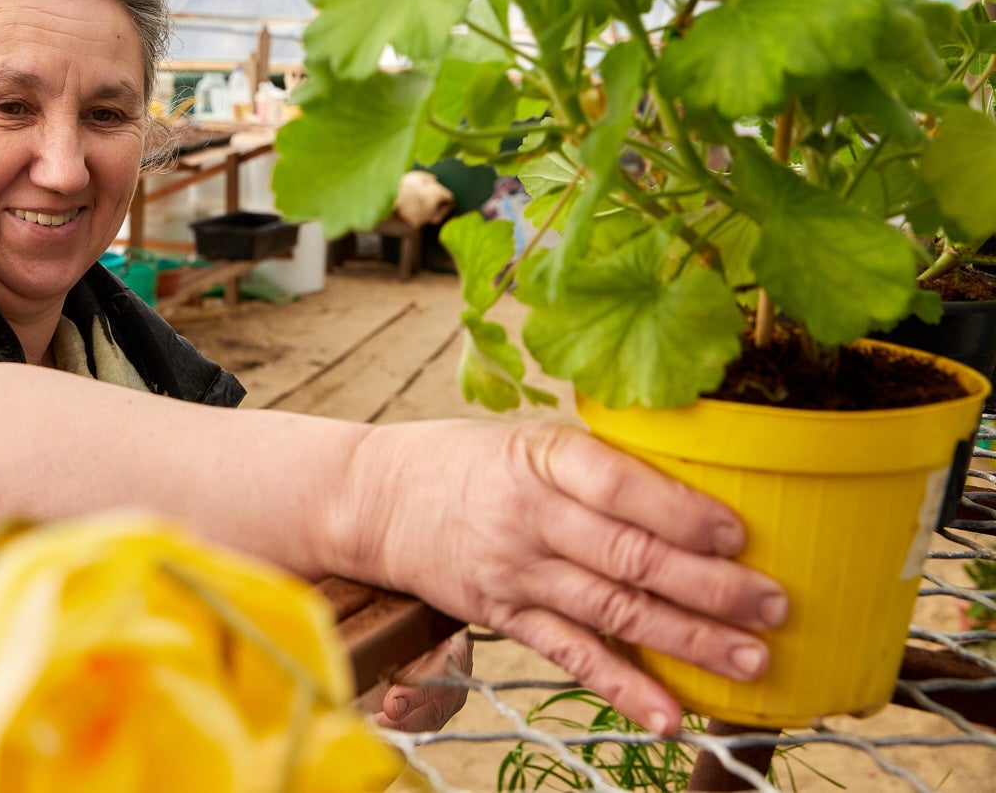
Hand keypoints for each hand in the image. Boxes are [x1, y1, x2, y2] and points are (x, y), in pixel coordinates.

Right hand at [345, 419, 786, 735]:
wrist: (378, 498)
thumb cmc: (469, 460)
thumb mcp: (530, 436)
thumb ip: (600, 461)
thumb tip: (702, 487)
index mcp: (542, 456)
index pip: (619, 484)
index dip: (680, 512)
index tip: (738, 534)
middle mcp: (529, 515)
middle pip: (628, 555)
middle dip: (708, 584)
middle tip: (773, 604)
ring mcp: (515, 571)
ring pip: (612, 609)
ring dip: (686, 639)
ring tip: (750, 659)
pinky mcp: (504, 615)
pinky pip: (571, 656)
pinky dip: (621, 687)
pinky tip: (668, 715)